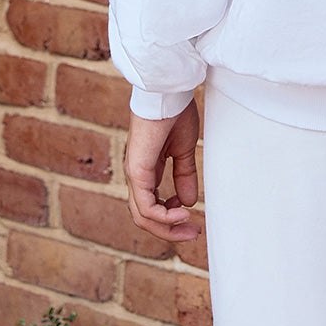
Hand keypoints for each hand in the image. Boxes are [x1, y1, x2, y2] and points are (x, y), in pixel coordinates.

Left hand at [124, 98, 201, 242]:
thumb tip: (188, 201)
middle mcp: (137, 175)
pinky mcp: (136, 171)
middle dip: (170, 230)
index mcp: (146, 170)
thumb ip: (184, 175)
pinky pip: (145, 206)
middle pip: (146, 217)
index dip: (171, 217)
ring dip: (166, 227)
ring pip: (142, 217)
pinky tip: (181, 212)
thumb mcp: (183, 150)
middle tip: (192, 234)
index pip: (151, 205)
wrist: (167, 92)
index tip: (192, 217)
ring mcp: (134, 174)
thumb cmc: (174, 112)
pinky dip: (163, 216)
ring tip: (189, 226)